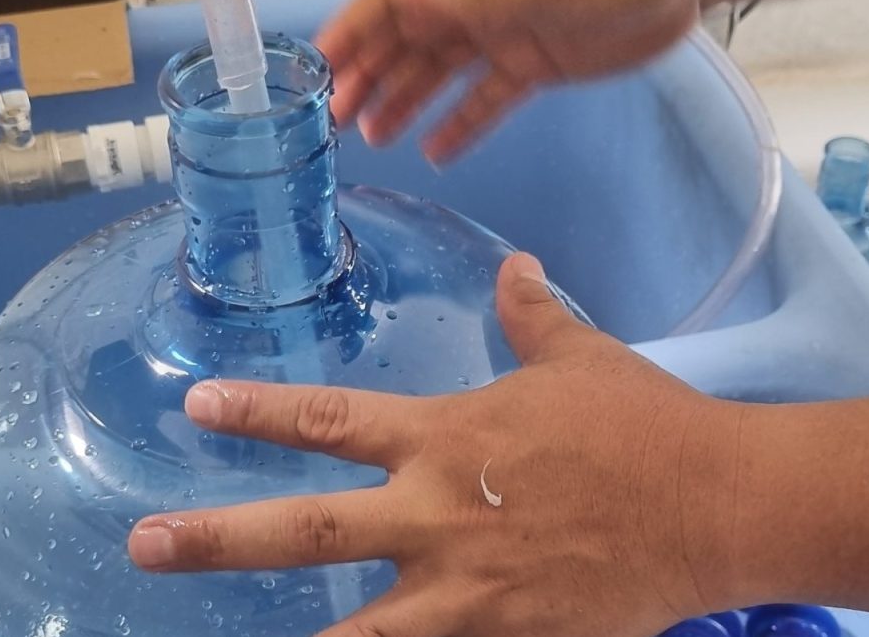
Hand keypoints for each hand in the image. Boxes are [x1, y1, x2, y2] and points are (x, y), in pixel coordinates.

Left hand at [127, 253, 752, 636]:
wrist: (719, 504)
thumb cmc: (650, 427)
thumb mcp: (583, 359)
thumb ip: (533, 317)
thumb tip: (516, 268)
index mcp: (448, 438)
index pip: (330, 420)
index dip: (259, 412)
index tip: (199, 408)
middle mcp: (439, 514)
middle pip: (307, 532)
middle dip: (219, 538)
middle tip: (149, 546)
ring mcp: (468, 588)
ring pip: (359, 631)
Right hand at [317, 0, 705, 163]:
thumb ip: (443, 5)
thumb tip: (390, 16)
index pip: (383, 5)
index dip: (349, 36)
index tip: (318, 70)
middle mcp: (470, 0)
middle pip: (406, 40)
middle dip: (368, 75)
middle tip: (336, 119)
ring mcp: (504, 30)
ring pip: (441, 71)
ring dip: (406, 102)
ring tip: (374, 137)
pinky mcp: (538, 62)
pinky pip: (489, 97)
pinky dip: (463, 122)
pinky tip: (437, 151)